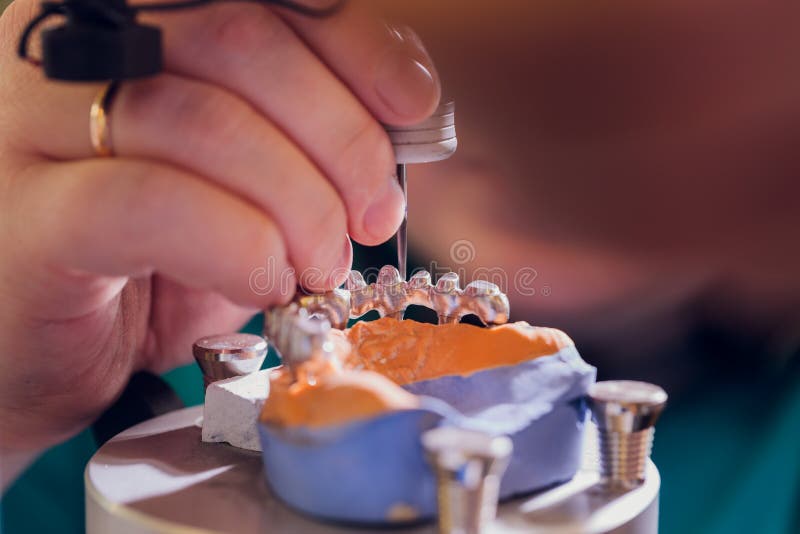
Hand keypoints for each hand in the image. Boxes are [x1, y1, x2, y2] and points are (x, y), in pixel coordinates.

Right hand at [0, 0, 439, 484]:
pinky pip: (156, 204)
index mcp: (131, 25)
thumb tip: (403, 116)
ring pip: (206, 121)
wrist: (45, 348)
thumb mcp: (241, 184)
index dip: (354, 41)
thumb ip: (304, 134)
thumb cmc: (152, 262)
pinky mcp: (27, 219)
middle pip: (242, 43)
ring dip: (297, 204)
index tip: (412, 106)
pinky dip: (237, 245)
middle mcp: (68, 50)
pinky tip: (263, 281)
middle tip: (370, 218)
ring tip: (317, 263)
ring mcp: (32, 126)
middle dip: (339, 140)